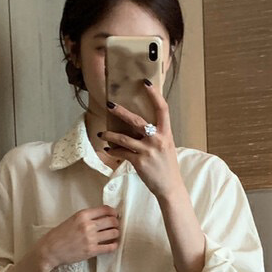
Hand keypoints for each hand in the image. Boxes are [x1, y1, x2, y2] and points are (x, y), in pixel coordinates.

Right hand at [37, 206, 119, 271]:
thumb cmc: (59, 235)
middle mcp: (88, 225)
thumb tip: (102, 217)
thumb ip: (86, 217)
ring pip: (113, 233)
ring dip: (116, 234)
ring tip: (113, 235)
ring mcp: (91, 239)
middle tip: (115, 226)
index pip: (105, 209)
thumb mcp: (72, 219)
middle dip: (116, 223)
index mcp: (82, 215)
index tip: (115, 215)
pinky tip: (112, 245)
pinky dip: (114, 245)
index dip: (113, 212)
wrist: (50, 250)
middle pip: (112, 221)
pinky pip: (110, 247)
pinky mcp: (91, 251)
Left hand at [98, 79, 184, 201]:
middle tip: (109, 104)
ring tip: (101, 134)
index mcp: (166, 133)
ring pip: (124, 138)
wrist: (170, 187)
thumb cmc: (167, 167)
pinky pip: (122, 153)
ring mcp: (147, 150)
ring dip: (110, 135)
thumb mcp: (166, 147)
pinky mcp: (139, 162)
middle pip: (136, 120)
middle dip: (121, 111)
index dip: (154, 95)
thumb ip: (157, 136)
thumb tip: (141, 127)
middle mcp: (157, 139)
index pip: (162, 109)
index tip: (146, 83)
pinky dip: (113, 151)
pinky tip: (107, 150)